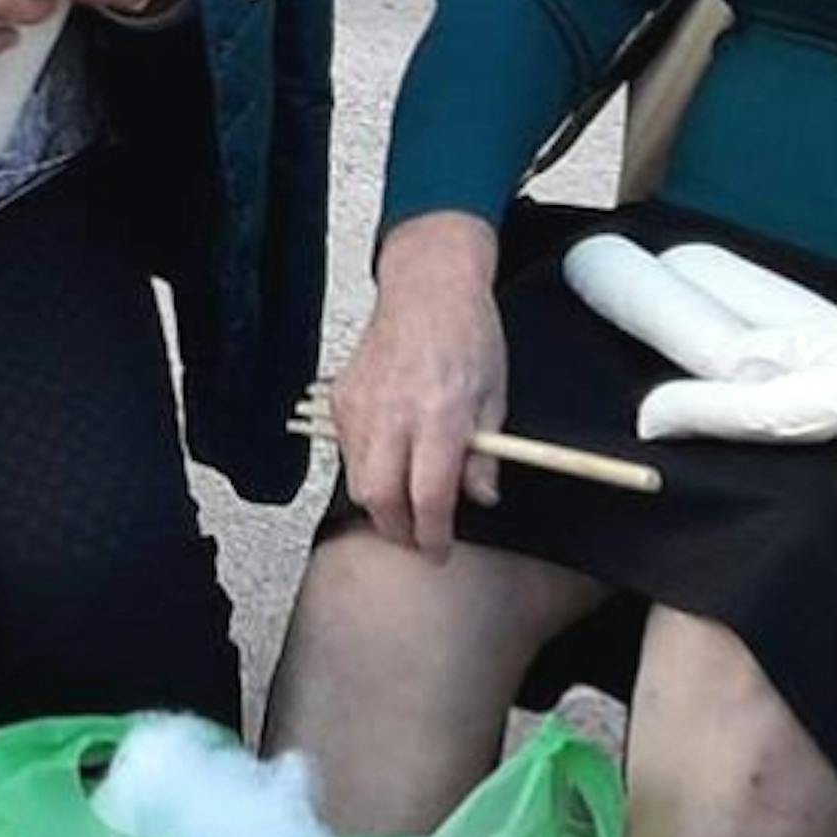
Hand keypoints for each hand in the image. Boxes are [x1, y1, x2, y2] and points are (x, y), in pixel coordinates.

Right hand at [333, 217, 511, 555]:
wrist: (427, 288)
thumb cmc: (468, 336)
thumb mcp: (495, 398)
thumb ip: (485, 455)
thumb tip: (479, 497)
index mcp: (440, 413)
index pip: (429, 495)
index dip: (433, 534)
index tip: (439, 549)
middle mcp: (394, 412)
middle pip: (379, 497)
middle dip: (396, 529)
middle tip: (416, 538)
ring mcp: (361, 404)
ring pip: (356, 478)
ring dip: (380, 500)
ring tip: (405, 499)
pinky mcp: (341, 398)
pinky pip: (346, 451)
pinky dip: (366, 467)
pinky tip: (389, 460)